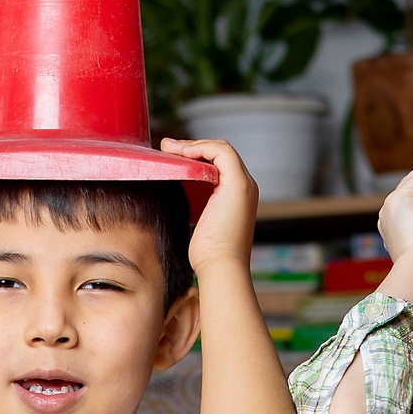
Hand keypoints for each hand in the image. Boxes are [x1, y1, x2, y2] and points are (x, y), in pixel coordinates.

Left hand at [166, 136, 254, 274]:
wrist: (221, 268)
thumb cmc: (209, 255)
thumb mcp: (200, 223)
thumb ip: (196, 206)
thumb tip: (178, 197)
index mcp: (238, 195)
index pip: (220, 164)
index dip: (196, 156)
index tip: (172, 157)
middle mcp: (246, 187)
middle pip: (220, 153)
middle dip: (192, 147)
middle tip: (166, 148)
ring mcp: (244, 184)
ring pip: (221, 148)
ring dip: (193, 145)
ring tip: (169, 148)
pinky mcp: (238, 184)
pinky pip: (221, 151)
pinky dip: (201, 148)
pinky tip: (182, 154)